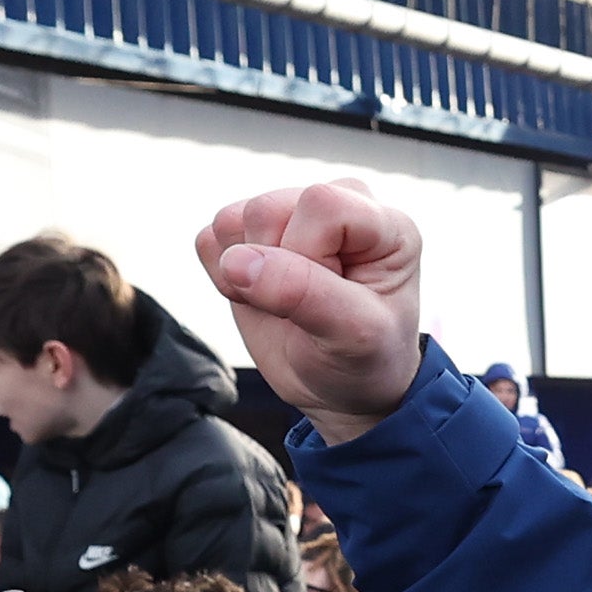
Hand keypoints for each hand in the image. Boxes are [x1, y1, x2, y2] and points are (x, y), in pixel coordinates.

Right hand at [197, 178, 430, 431]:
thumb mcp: (353, 335)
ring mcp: (288, 215)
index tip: (328, 297)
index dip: (309, 252)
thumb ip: (302, 292)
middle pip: (266, 208)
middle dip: (273, 266)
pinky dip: (223, 278)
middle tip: (303, 308)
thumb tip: (236, 260)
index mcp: (382, 222)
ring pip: (232, 218)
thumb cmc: (363, 359)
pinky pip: (209, 239)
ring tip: (282, 305)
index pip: (320, 202)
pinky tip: (259, 299)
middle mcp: (335, 205)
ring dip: (243, 274)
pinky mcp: (249, 234)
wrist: (340, 389)